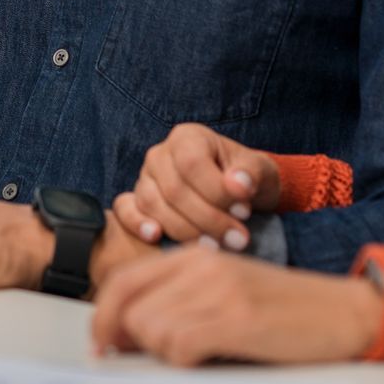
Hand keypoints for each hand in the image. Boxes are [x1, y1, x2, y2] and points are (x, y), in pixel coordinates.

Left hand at [91, 244, 383, 365]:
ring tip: (194, 359)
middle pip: (129, 309)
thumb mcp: (226, 292)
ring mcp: (219, 291)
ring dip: (163, 356)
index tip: (103, 347)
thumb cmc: (285, 310)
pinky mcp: (238, 320)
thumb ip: (181, 301)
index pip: (123, 282)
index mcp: (193, 257)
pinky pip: (180, 347)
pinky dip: (184, 363)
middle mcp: (200, 266)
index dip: (103, 318)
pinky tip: (207, 362)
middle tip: (144, 362)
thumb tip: (129, 335)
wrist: (346, 312)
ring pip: (150, 330)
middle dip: (130, 343)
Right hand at [114, 123, 279, 250]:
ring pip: (154, 205)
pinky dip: (136, 224)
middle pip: (174, 190)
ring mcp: (145, 178)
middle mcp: (160, 154)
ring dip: (186, 231)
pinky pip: (125, 210)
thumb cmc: (246, 179)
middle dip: (209, 220)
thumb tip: (239, 185)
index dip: (216, 192)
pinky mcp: (136, 200)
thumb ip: (250, 174)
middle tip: (239, 240)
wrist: (239, 195)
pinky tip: (155, 237)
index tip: (245, 212)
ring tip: (218, 246)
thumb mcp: (259, 171)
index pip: (192, 164)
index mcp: (188, 137)